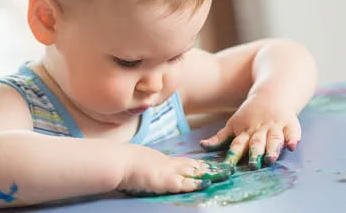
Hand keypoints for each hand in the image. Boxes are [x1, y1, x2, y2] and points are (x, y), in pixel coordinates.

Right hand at [117, 144, 231, 195]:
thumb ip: (152, 166)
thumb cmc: (125, 162)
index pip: (187, 162)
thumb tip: (151, 169)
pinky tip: (207, 185)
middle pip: (195, 166)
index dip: (200, 164)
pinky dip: (196, 184)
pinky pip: (185, 183)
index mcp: (165, 161)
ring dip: (210, 174)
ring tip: (224, 175)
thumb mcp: (142, 161)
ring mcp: (169, 172)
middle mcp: (170, 165)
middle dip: (211, 168)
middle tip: (226, 168)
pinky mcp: (166, 181)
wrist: (119, 161)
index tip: (211, 165)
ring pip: (195, 172)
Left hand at [199, 94, 301, 169]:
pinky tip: (293, 145)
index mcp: (245, 132)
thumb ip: (220, 137)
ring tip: (271, 159)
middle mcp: (260, 131)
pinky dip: (293, 138)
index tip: (228, 167)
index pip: (237, 145)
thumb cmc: (250, 115)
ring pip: (273, 139)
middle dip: (254, 154)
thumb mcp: (233, 124)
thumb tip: (202, 146)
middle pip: (256, 143)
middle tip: (253, 165)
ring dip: (272, 149)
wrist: (271, 94)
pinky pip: (293, 132)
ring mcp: (275, 127)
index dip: (233, 156)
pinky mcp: (290, 124)